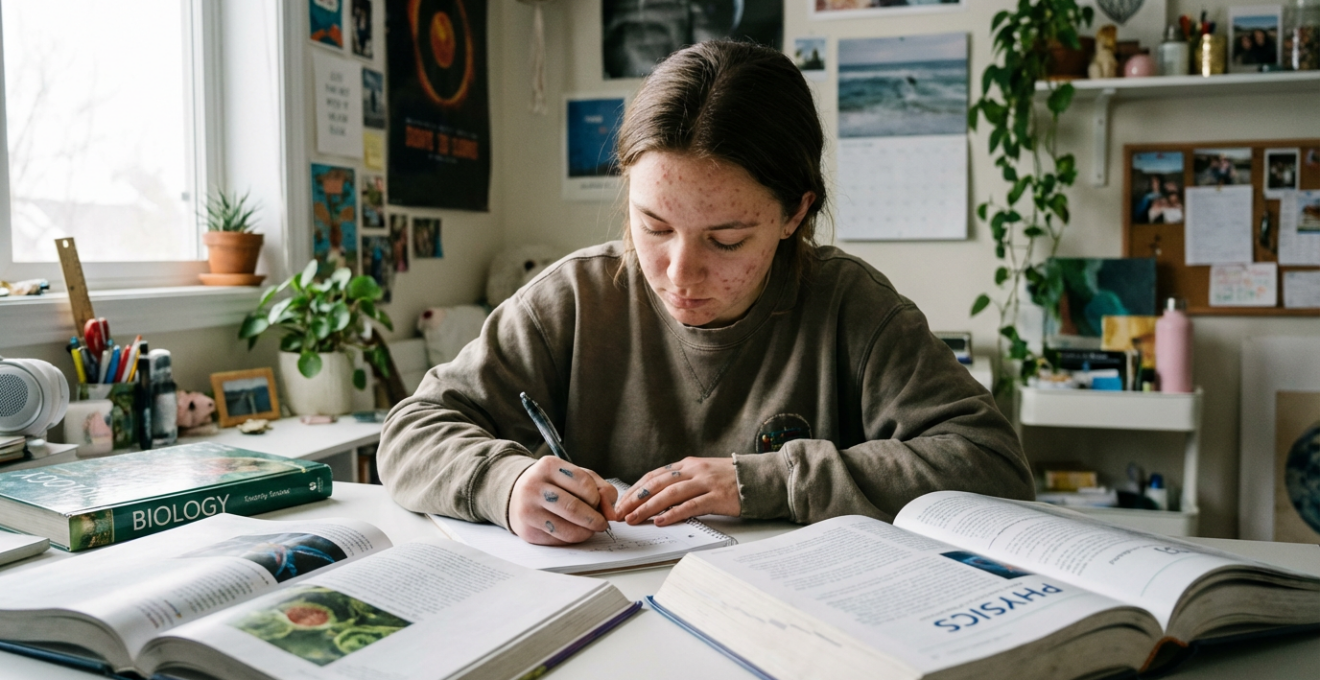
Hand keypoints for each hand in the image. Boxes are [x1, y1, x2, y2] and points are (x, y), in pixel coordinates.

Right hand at [509, 457, 618, 544]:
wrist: (517, 496)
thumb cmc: (554, 485)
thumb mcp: (575, 476)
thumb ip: (600, 488)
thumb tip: (611, 512)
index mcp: (549, 466)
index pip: (583, 483)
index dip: (598, 497)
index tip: (601, 505)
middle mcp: (534, 486)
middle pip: (573, 507)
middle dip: (594, 519)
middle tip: (602, 524)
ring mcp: (527, 509)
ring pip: (566, 528)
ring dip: (585, 532)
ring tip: (590, 529)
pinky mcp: (527, 530)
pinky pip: (558, 540)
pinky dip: (572, 538)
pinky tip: (573, 532)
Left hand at [613, 457, 739, 526]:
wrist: (760, 479)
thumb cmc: (730, 481)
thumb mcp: (703, 475)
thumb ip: (682, 482)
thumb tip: (657, 498)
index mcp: (688, 464)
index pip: (654, 475)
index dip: (636, 489)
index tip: (622, 502)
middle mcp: (694, 470)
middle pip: (657, 483)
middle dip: (636, 499)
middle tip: (621, 512)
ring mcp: (706, 482)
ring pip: (670, 494)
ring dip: (649, 507)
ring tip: (634, 519)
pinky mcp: (717, 496)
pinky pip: (690, 506)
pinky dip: (673, 513)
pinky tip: (660, 521)